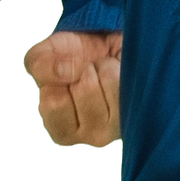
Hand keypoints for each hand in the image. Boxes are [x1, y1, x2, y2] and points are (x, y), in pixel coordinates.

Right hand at [23, 29, 122, 151]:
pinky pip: (128, 76)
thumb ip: (40, 64)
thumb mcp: (44, 56)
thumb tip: (68, 72)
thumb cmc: (72, 58)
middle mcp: (92, 135)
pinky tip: (118, 73)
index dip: (56, 78)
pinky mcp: (139, 109)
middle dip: (83, 69)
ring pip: (109, 80)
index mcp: (64, 131)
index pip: (54, 103)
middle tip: (87, 73)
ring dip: (103, 65)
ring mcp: (119, 124)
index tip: (64, 78)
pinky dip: (120, 64)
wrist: (104, 45)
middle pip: (85, 89)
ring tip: (102, 73)